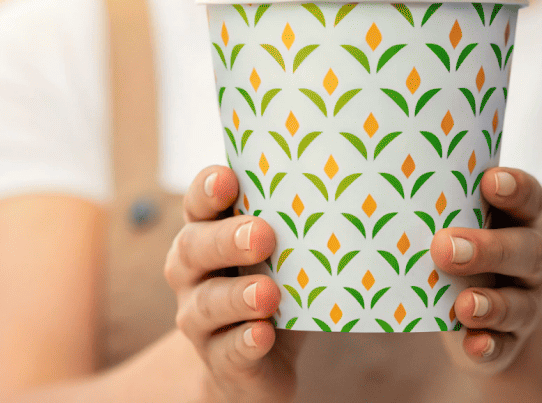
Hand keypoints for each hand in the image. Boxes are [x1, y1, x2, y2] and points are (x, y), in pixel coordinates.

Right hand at [164, 165, 308, 402]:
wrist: (257, 363)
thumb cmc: (273, 287)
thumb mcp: (281, 255)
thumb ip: (296, 228)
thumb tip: (350, 195)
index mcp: (206, 233)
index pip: (198, 204)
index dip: (208, 190)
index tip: (228, 178)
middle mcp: (191, 272)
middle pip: (195, 249)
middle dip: (226, 240)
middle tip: (262, 234)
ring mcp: (199, 318)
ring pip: (208, 304)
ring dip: (237, 297)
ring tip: (267, 292)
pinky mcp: (219, 358)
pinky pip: (227, 350)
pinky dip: (245, 341)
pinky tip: (263, 335)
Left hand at [430, 167, 541, 373]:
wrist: (481, 326)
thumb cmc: (456, 259)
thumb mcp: (450, 231)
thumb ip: (429, 212)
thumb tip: (361, 184)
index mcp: (515, 223)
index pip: (528, 199)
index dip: (516, 188)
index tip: (490, 181)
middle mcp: (529, 262)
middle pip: (528, 250)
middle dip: (490, 248)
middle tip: (444, 248)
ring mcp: (525, 304)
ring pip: (522, 303)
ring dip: (493, 304)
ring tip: (463, 305)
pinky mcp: (510, 343)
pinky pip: (506, 347)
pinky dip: (490, 346)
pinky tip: (473, 345)